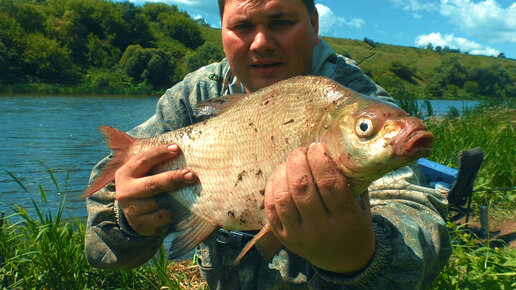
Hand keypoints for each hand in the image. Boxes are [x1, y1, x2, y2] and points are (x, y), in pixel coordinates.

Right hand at [114, 144, 196, 235]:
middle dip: (173, 178)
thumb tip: (179, 148)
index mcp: (126, 173)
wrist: (135, 216)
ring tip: (185, 196)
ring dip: (173, 200)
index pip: (143, 160)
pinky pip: (160, 217)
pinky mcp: (139, 223)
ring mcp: (131, 208)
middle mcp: (125, 190)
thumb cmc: (145, 187)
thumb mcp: (144, 173)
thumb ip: (155, 162)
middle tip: (191, 175)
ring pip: (157, 203)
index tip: (176, 148)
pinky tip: (171, 212)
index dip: (159, 153)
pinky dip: (168, 214)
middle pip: (152, 184)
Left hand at [264, 143, 374, 272]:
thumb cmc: (353, 224)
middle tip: (300, 150)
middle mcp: (320, 229)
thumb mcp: (358, 205)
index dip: (320, 159)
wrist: (344, 261)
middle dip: (298, 161)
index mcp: (345, 219)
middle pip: (302, 187)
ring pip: (283, 198)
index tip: (317, 146)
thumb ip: (346, 181)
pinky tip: (279, 176)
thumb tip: (327, 147)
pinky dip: (271, 188)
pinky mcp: (284, 239)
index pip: (329, 183)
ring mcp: (299, 236)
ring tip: (290, 162)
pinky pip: (271, 209)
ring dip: (283, 173)